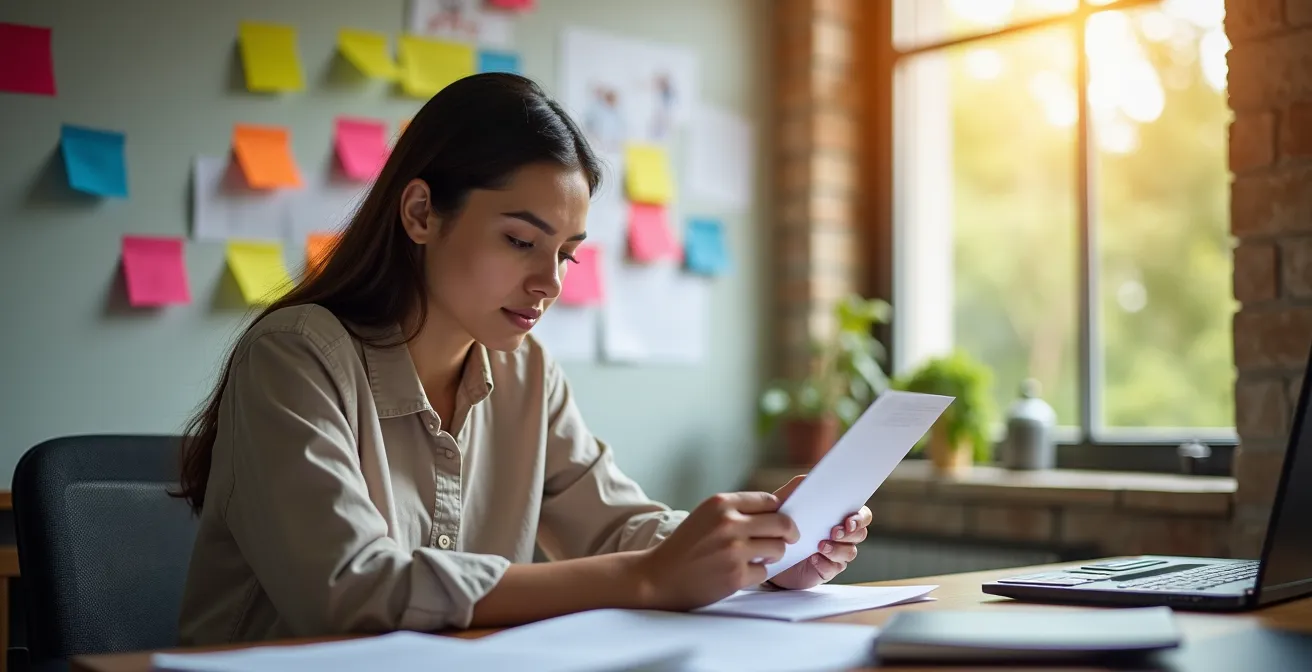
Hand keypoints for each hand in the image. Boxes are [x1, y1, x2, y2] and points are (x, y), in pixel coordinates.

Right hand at [636, 491, 799, 610]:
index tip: (780, 520)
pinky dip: (756, 573)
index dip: (778, 511)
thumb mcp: (707, 516)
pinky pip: (765, 571)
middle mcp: (728, 523)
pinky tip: (740, 572)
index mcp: (720, 503)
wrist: (658, 576)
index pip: (768, 500)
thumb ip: (737, 510)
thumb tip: (779, 509)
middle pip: (782, 523)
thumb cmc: (686, 545)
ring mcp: (733, 550)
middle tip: (789, 539)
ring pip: (777, 548)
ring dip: (773, 554)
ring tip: (757, 556)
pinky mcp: (735, 575)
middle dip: (789, 532)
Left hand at [766, 475, 872, 590]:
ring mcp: (836, 553)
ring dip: (837, 549)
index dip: (860, 518)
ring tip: (820, 546)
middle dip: (850, 533)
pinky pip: (834, 568)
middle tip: (834, 532)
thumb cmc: (782, 519)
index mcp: (839, 515)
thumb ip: (800, 485)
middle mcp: (843, 534)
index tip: (848, 520)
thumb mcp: (787, 499)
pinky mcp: (826, 569)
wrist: (768, 545)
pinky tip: (814, 558)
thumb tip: (814, 477)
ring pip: (850, 552)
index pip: (862, 515)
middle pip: (860, 534)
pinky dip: (825, 563)